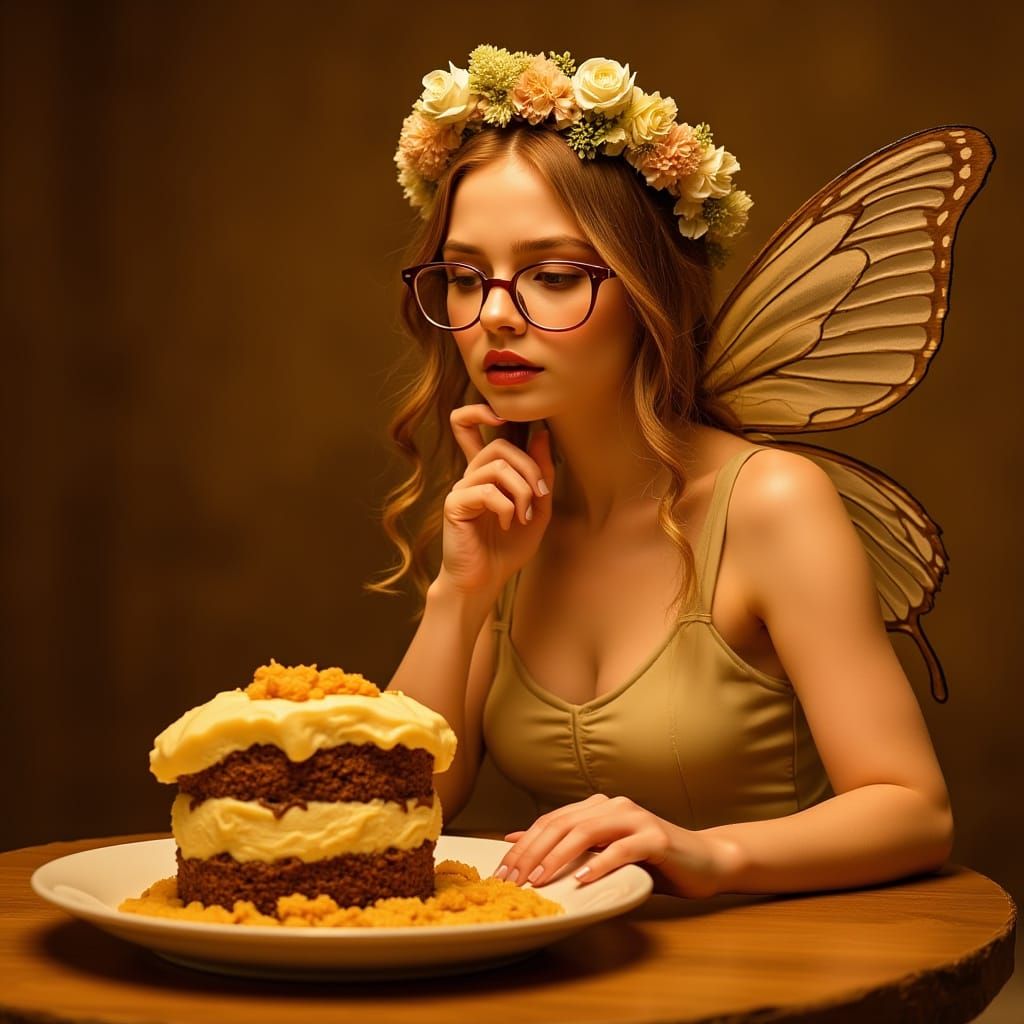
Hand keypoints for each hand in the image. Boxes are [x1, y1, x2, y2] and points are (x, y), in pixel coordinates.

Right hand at [440, 404, 554, 598]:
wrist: (486, 581)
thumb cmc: (508, 548)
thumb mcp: (537, 509)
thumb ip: (542, 475)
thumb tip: (542, 435)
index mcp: (487, 473)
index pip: (468, 427)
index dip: (479, 412)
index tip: (499, 417)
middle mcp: (471, 476)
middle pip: (501, 446)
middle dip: (530, 468)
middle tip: (540, 496)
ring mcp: (461, 489)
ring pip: (497, 466)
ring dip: (522, 491)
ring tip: (524, 516)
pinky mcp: (454, 505)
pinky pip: (486, 490)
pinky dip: (506, 506)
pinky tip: (508, 523)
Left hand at [493, 794, 729, 898]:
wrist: (705, 861)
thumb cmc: (652, 861)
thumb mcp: (603, 852)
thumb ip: (567, 844)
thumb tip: (515, 838)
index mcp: (597, 807)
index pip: (550, 822)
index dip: (523, 845)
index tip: (502, 871)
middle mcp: (613, 806)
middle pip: (562, 825)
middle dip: (532, 853)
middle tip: (512, 880)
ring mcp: (635, 819)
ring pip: (586, 832)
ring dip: (558, 857)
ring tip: (539, 880)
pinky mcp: (655, 838)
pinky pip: (621, 849)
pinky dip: (600, 864)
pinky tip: (583, 880)